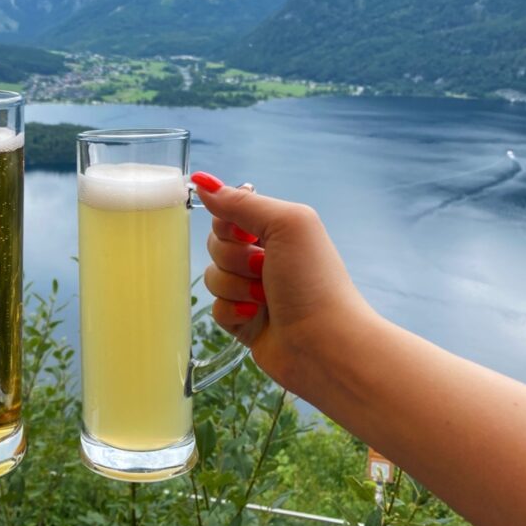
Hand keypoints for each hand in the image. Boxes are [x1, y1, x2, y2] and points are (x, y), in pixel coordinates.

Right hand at [191, 171, 376, 393]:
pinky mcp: (242, 320)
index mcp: (275, 229)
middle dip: (233, 258)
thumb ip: (241, 203)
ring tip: (263, 298)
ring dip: (234, 286)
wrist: (324, 344)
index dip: (228, 224)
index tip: (248, 235)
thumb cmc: (312, 281)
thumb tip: (201, 182)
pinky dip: (233, 312)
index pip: (227, 212)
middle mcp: (263, 256)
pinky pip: (214, 307)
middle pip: (215, 244)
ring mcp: (251, 289)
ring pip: (211, 276)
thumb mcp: (284, 225)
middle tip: (263, 268)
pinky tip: (256, 318)